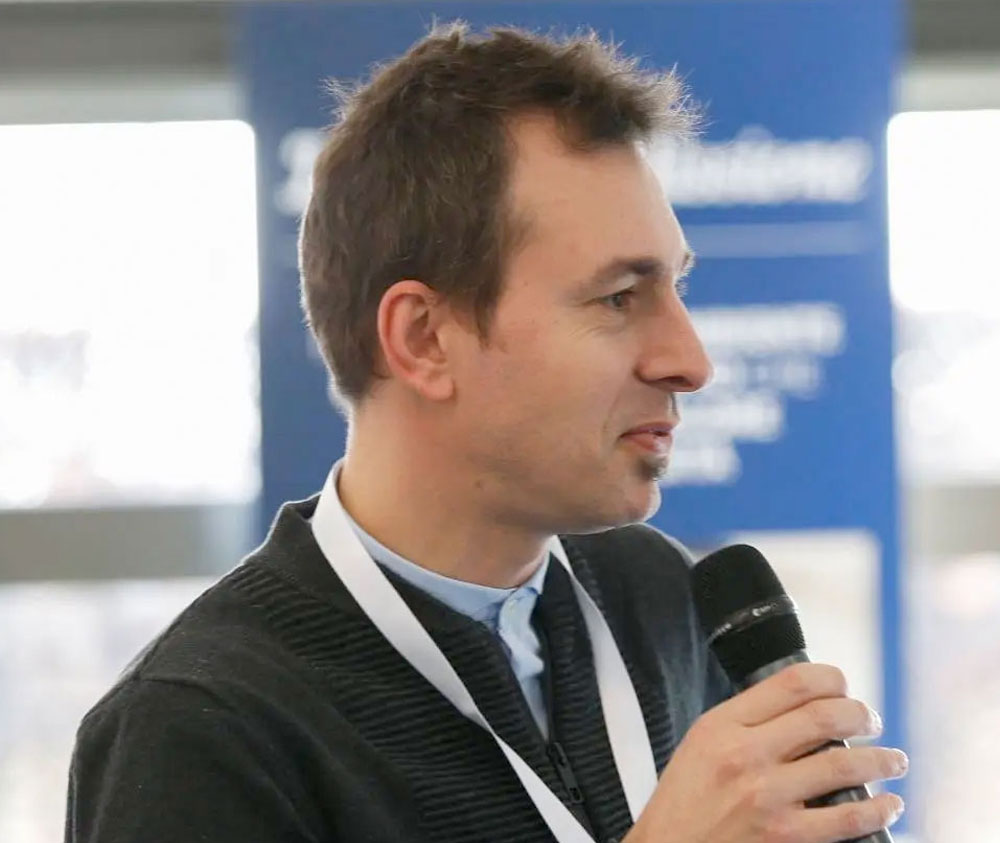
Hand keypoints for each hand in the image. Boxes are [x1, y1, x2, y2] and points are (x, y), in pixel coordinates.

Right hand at [625, 663, 906, 842]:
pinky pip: (848, 818)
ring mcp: (766, 797)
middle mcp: (745, 755)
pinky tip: (888, 803)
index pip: (791, 682)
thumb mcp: (701, 744)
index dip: (832, 678)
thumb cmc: (686, 802)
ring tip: (894, 760)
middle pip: (825, 716)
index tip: (844, 687)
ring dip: (882, 760)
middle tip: (873, 721)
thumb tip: (803, 707)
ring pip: (845, 764)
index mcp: (723, 725)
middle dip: (863, 714)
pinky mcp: (785, 838)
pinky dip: (879, 808)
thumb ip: (744, 723)